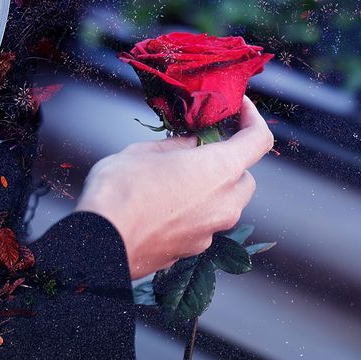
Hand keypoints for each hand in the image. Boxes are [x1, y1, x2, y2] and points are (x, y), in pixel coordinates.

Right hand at [74, 97, 273, 279]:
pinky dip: (194, 211)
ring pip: (226, 204)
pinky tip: (164, 205)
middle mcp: (224, 204)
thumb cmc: (121, 191)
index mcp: (219, 170)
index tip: (240, 108)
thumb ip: (178, 146)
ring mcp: (211, 232)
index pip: (259, 140)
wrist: (101, 242)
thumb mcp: (146, 152)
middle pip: (245, 177)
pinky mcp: (194, 250)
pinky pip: (205, 224)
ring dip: (212, 188)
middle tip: (200, 148)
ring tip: (176, 177)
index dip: (253, 119)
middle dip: (229, 162)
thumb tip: (191, 145)